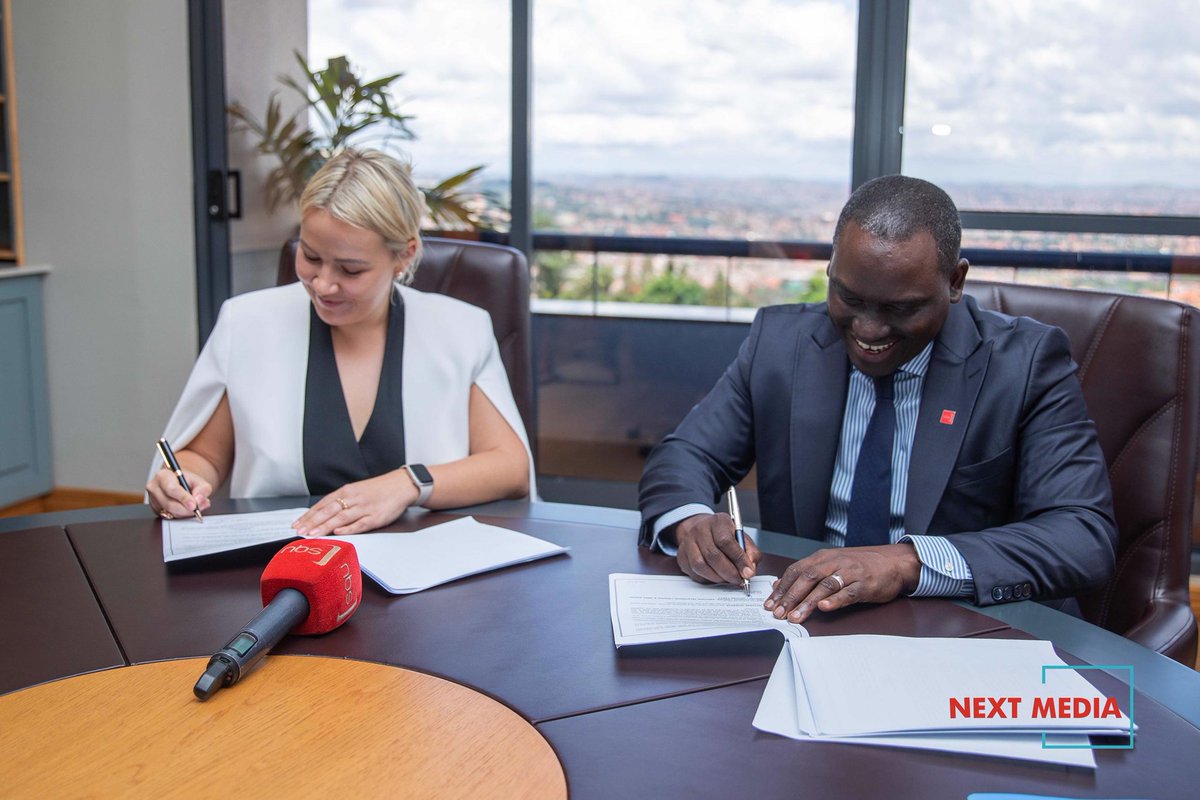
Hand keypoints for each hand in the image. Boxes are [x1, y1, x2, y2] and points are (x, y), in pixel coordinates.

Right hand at [145, 468, 211, 519]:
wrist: (179, 482)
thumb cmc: (187, 480)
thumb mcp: (199, 480)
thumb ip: (203, 489)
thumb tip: (199, 500)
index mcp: (163, 476)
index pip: (172, 489)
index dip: (183, 498)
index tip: (193, 505)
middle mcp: (155, 488)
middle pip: (170, 504)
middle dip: (186, 509)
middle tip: (198, 509)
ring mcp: (154, 500)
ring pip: (171, 512)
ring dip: (186, 513)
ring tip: (196, 508)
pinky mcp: (156, 510)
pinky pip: (170, 517)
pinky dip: (182, 515)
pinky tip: (188, 510)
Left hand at [292, 470, 418, 536]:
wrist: (401, 485)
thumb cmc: (378, 490)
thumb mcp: (357, 490)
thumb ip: (341, 501)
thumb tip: (322, 513)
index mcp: (347, 491)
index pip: (323, 504)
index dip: (309, 514)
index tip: (297, 524)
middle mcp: (353, 499)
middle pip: (329, 511)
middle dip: (313, 521)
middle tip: (300, 531)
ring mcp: (364, 508)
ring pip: (341, 518)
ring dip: (325, 526)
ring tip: (313, 534)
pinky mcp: (376, 517)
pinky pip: (360, 524)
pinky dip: (348, 528)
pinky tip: (338, 533)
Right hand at [673, 512, 760, 586]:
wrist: (703, 531)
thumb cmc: (725, 536)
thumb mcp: (742, 538)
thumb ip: (750, 553)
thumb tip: (749, 570)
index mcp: (718, 521)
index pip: (726, 541)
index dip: (738, 559)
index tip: (747, 572)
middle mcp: (700, 529)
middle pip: (712, 555)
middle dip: (729, 572)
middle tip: (739, 580)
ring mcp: (688, 542)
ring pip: (701, 565)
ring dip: (717, 577)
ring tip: (728, 579)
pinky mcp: (681, 555)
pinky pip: (694, 572)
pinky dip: (707, 579)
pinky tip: (716, 576)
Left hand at [763, 543, 921, 623]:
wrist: (893, 562)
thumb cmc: (860, 565)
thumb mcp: (832, 564)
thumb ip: (808, 573)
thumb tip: (781, 584)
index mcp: (824, 557)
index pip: (797, 570)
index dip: (782, 587)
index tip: (770, 602)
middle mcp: (834, 562)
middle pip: (807, 577)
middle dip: (790, 596)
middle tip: (778, 612)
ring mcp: (850, 573)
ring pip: (825, 586)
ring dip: (808, 602)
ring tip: (796, 616)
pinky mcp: (865, 584)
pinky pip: (848, 593)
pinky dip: (835, 600)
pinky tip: (825, 608)